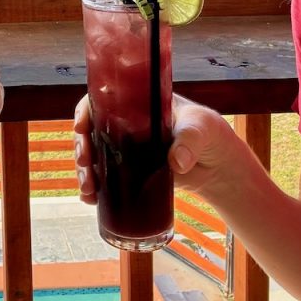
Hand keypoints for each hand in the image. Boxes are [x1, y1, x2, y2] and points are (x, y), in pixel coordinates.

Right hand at [74, 94, 238, 201]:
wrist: (218, 165)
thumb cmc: (209, 134)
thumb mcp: (200, 129)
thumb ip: (189, 141)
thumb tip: (176, 162)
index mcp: (137, 105)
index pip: (102, 101)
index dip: (85, 112)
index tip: (81, 127)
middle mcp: (126, 125)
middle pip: (91, 131)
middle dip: (82, 147)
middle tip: (85, 163)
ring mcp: (127, 150)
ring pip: (95, 156)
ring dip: (85, 172)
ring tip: (88, 189)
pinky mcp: (131, 174)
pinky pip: (106, 178)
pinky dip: (95, 189)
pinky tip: (91, 199)